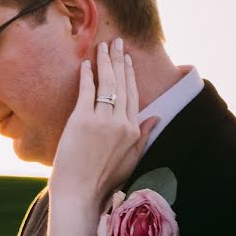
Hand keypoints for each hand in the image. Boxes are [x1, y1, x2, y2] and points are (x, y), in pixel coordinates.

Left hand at [49, 38, 157, 208]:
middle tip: (117, 42)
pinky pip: (86, 92)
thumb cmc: (102, 181)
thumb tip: (156, 116)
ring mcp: (101, 121)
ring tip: (103, 46)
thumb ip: (143, 135)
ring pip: (107, 84)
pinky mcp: (81, 121)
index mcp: (133, 130)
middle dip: (119, 61)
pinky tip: (86, 64)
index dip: (130, 75)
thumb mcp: (131, 159)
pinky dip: (87, 76)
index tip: (127, 59)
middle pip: (122, 85)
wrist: (80, 193)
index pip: (133, 95)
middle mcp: (121, 123)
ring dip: (105, 62)